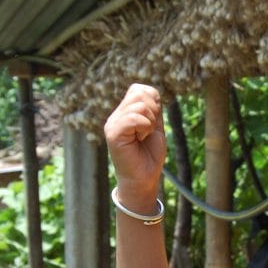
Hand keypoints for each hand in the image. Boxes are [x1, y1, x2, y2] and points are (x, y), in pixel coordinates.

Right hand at [103, 84, 166, 204]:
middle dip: (153, 110)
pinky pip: (133, 118)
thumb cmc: (150, 155)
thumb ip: (153, 108)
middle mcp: (116, 116)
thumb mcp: (155, 126)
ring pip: (138, 104)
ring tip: (144, 136)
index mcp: (125, 112)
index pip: (140, 89)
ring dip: (149, 122)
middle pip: (139, 93)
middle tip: (149, 130)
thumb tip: (152, 92)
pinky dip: (144, 127)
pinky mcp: (112, 133)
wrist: (144, 178)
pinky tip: (140, 138)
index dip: (154, 102)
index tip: (153, 122)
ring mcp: (112, 124)